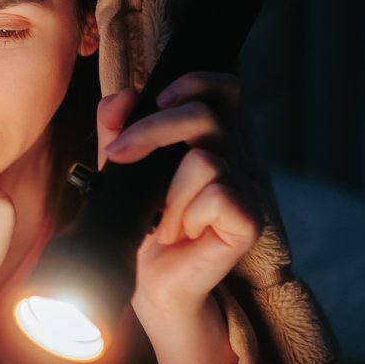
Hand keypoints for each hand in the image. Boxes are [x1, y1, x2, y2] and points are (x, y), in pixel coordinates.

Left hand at [98, 73, 259, 322]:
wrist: (148, 281)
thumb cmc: (140, 222)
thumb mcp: (119, 168)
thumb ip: (117, 129)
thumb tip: (122, 98)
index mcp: (204, 139)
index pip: (222, 89)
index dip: (198, 82)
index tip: (158, 99)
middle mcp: (229, 157)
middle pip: (205, 116)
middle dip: (153, 130)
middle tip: (120, 156)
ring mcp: (242, 188)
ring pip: (205, 161)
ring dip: (168, 194)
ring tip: (161, 220)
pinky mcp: (247, 221)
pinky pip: (217, 197)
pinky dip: (187, 216)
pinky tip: (181, 234)